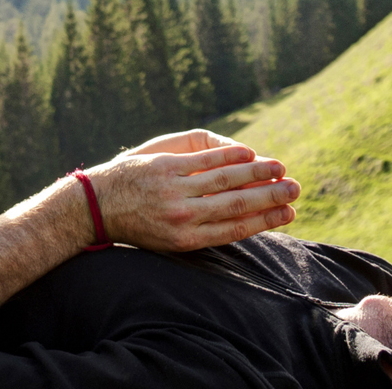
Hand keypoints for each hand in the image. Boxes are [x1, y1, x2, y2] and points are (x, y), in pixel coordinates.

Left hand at [82, 130, 298, 251]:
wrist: (96, 206)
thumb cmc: (138, 222)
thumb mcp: (170, 237)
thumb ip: (205, 226)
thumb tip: (242, 216)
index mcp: (188, 239)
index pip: (237, 227)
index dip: (266, 221)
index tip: (290, 214)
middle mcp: (184, 217)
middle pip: (238, 205)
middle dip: (270, 197)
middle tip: (295, 191)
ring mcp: (175, 190)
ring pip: (225, 180)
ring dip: (257, 173)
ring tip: (280, 169)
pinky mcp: (165, 166)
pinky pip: (204, 159)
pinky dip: (230, 155)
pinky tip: (249, 152)